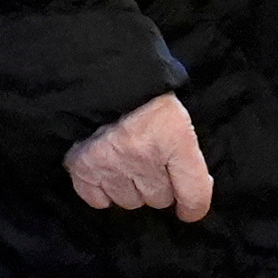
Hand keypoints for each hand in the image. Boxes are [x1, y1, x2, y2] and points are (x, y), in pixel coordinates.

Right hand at [62, 90, 215, 221]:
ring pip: (130, 202)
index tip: (189, 208)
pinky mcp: (82, 167)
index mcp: (173, 137)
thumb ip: (184, 146)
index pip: (193, 193)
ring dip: (130, 188)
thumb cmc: (142, 86)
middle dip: (158, 184)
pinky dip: (102, 191)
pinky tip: (105, 172)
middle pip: (159, 198)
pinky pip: (98, 200)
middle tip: (150, 162)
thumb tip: (194, 186)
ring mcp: (110, 164)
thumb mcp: (174, 109)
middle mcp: (142, 156)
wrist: (93, 69)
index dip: (194, 205)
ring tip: (125, 163)